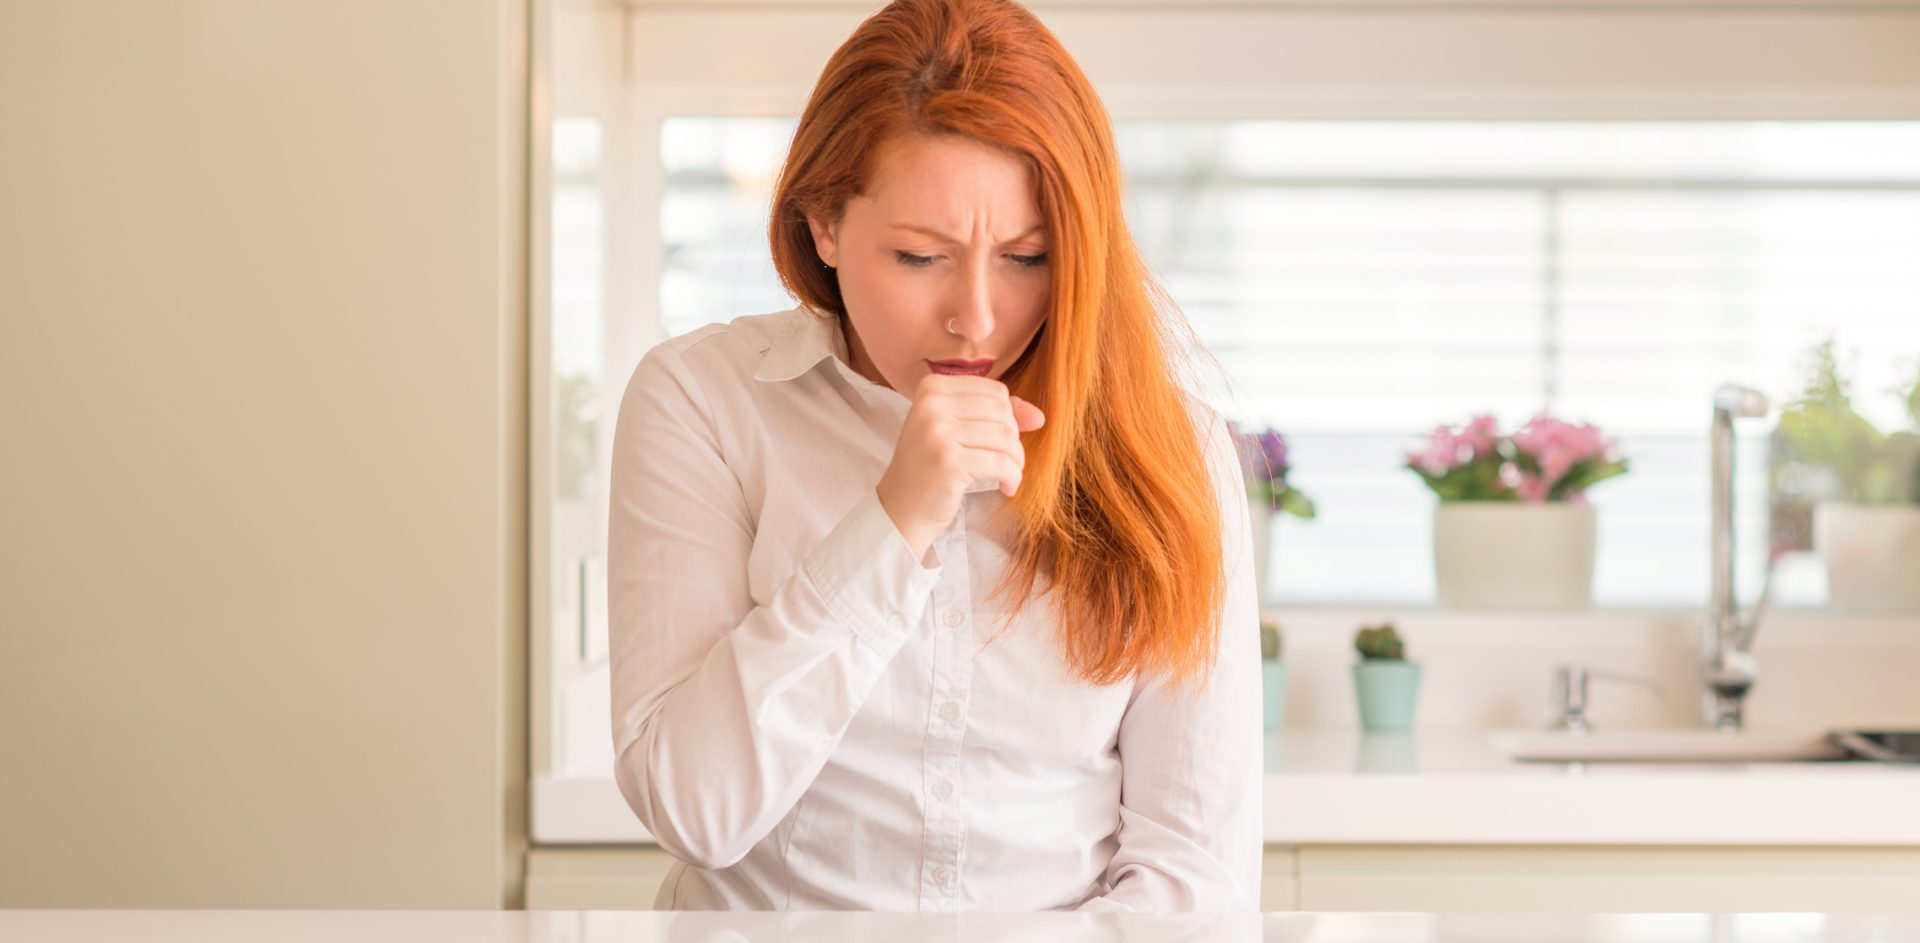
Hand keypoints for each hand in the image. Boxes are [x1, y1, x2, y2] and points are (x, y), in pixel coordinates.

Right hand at [876, 372, 1045, 561]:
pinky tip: (1006, 487)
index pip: (996, 391)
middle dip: (1013, 440)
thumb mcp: (957, 430)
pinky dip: (1012, 477)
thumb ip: (996, 416)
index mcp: (931, 388)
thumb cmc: (931, 467)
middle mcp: (931, 405)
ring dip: (1016, 461)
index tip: (998, 443)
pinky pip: (1001, 462)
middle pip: (1002, 412)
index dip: (1008, 418)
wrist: (901, 508)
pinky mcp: (948, 462)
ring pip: (1005, 437)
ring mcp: (937, 432)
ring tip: (1007, 475)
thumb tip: (1039, 416)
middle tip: (1005, 462)